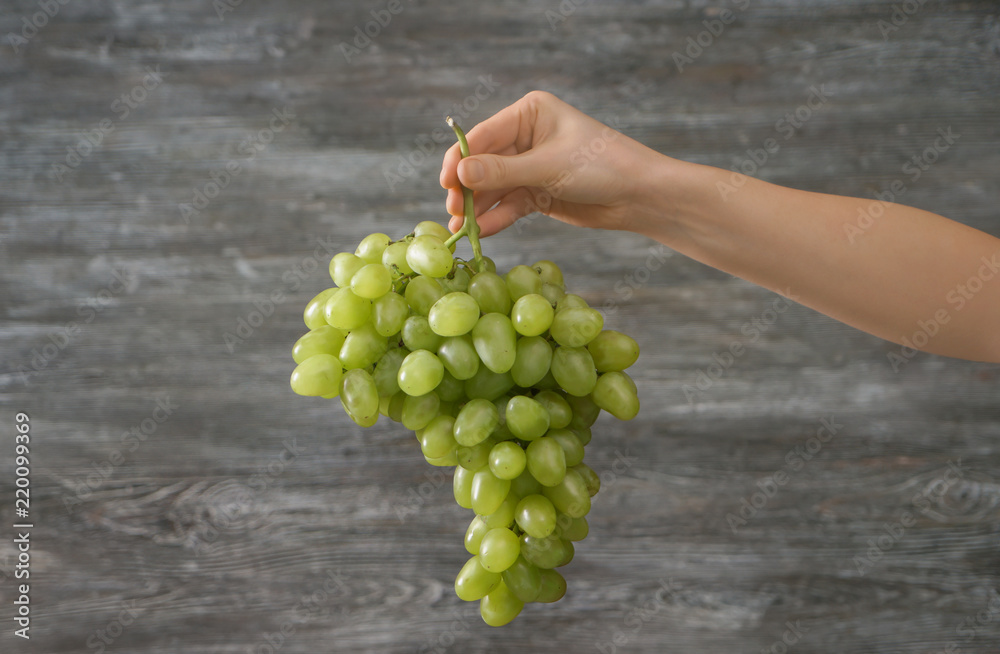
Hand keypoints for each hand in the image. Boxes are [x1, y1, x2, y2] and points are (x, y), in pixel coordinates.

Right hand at [440, 91, 661, 236]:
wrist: (639, 195)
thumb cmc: (601, 166)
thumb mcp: (548, 167)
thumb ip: (502, 172)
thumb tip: (459, 175)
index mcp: (529, 113)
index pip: (484, 135)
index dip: (460, 159)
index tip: (446, 183)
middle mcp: (526, 136)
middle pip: (484, 163)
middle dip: (468, 188)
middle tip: (453, 211)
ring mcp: (531, 166)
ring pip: (495, 187)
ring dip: (479, 207)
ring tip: (461, 228)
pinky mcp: (538, 192)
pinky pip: (510, 204)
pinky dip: (497, 217)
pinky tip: (484, 231)